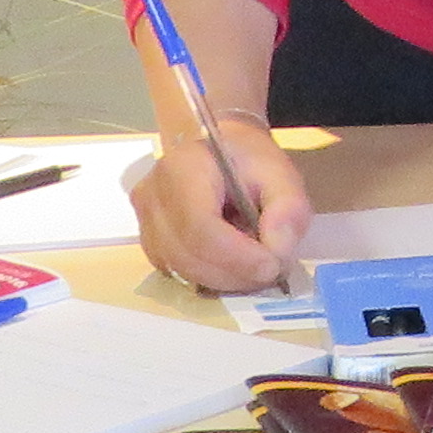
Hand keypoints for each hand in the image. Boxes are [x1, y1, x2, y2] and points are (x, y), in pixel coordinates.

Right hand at [137, 115, 315, 295]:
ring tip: (254, 267)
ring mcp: (144, 221)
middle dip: (234, 274)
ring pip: (180, 269)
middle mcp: (152, 195)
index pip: (200, 226)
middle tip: (271, 272)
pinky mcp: (148, 242)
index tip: (272, 266)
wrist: (220, 152)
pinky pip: (176, 272)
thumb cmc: (248, 162)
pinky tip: (232, 265)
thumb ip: (288, 209)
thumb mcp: (282, 175)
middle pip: (187, 254)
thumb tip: (278, 251)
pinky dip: (209, 278)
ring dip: (224, 280)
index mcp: (182, 168)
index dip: (236, 256)